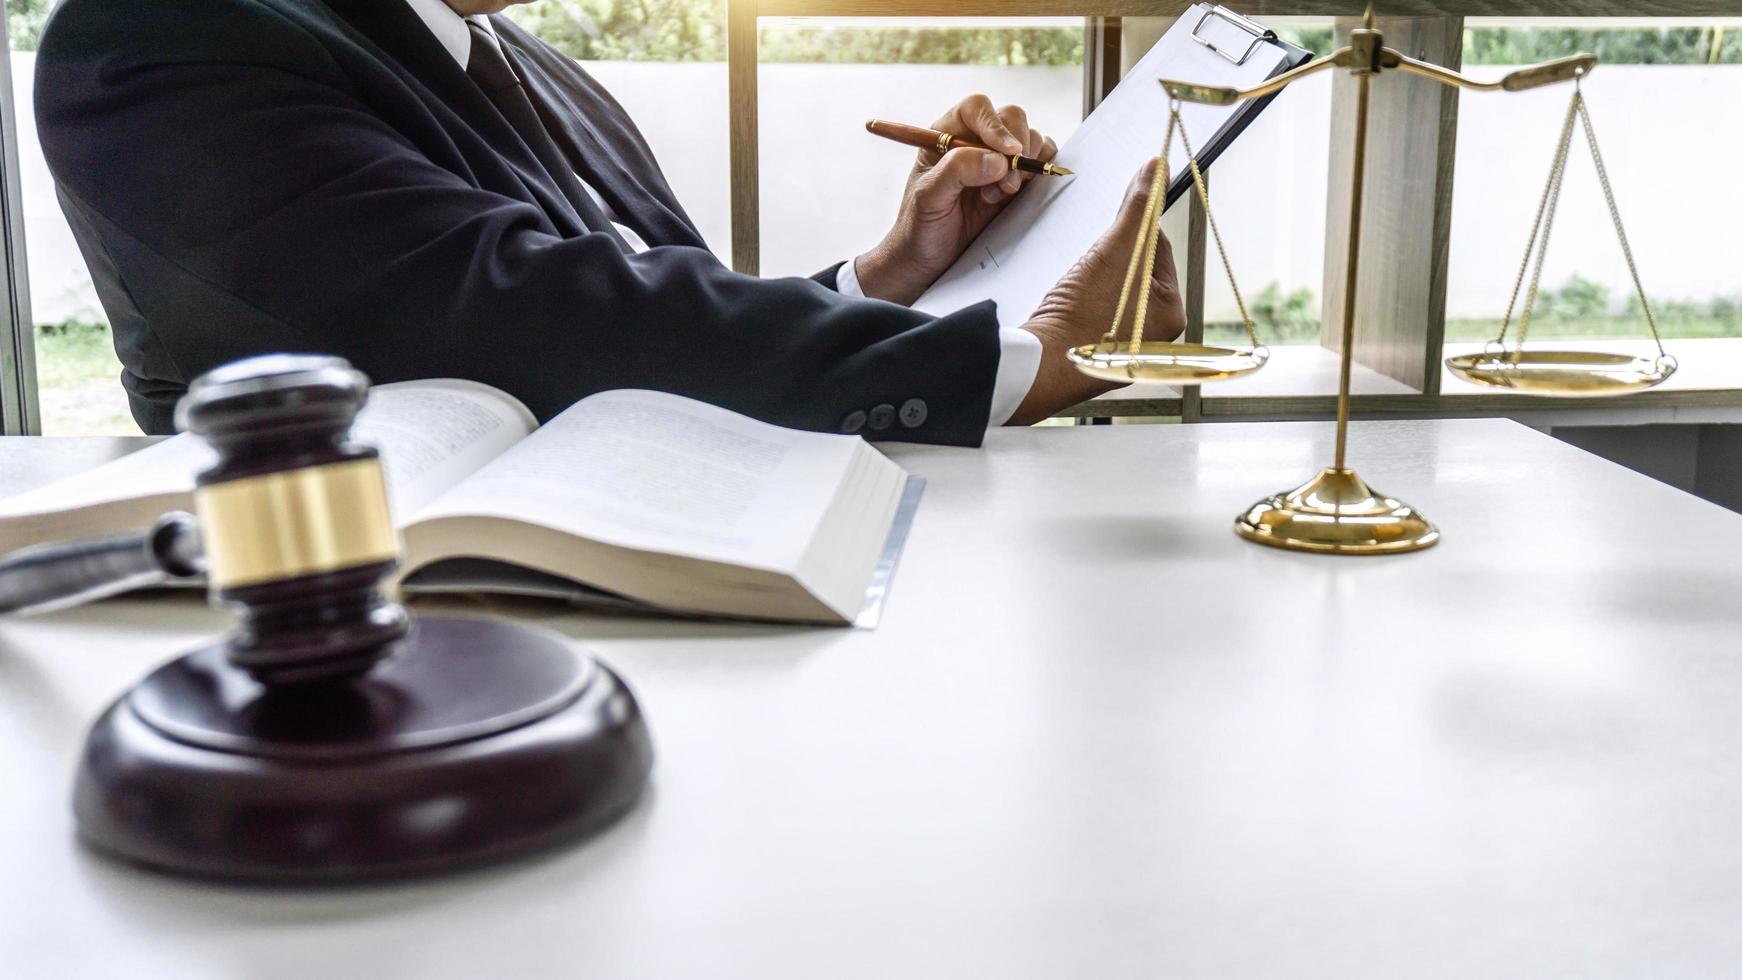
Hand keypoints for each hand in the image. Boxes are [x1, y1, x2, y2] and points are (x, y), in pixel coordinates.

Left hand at [854, 95, 1057, 305]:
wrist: (929, 261)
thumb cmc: (920, 228)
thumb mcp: (928, 199)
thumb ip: (956, 172)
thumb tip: (997, 159)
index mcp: (945, 134)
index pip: (976, 109)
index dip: (994, 124)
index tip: (1007, 152)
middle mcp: (975, 141)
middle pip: (1011, 117)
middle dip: (1016, 148)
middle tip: (1006, 184)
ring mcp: (999, 160)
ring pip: (1030, 138)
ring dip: (1025, 166)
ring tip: (999, 195)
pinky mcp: (1017, 180)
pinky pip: (1042, 160)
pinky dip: (1038, 174)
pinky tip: (1013, 198)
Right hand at [1008, 158, 1185, 425]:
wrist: (1039, 365)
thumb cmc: (1083, 316)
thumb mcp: (1117, 249)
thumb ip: (1139, 208)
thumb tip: (1158, 169)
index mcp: (1170, 312)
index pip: (1158, 251)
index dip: (1134, 228)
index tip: (1115, 220)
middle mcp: (1151, 335)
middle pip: (1134, 270)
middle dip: (1111, 255)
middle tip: (1091, 256)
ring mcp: (1120, 347)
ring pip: (1110, 290)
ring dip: (1092, 276)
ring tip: (1077, 279)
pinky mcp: (1090, 352)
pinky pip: (1091, 311)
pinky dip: (1079, 298)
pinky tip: (1067, 298)